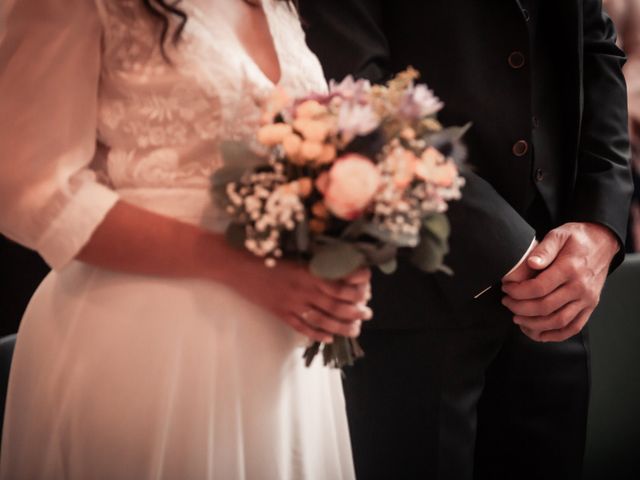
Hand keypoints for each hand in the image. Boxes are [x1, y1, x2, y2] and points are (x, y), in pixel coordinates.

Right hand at [232, 258, 371, 342]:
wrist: (234, 264)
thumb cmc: (262, 252)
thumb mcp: (291, 252)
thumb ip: (312, 262)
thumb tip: (336, 265)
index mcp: (305, 271)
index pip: (338, 283)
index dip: (356, 285)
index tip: (368, 283)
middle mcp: (301, 289)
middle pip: (335, 304)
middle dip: (355, 310)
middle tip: (368, 312)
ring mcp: (290, 303)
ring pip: (322, 319)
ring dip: (342, 325)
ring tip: (356, 328)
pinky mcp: (279, 312)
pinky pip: (302, 327)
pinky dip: (317, 333)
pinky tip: (329, 337)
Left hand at [502, 222, 618, 341]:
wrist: (603, 243)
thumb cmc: (577, 239)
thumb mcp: (559, 235)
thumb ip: (544, 249)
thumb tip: (530, 263)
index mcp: (570, 268)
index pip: (538, 288)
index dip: (518, 292)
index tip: (506, 288)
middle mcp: (580, 287)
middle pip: (545, 307)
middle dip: (520, 308)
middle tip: (507, 303)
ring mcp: (586, 300)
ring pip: (557, 321)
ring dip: (533, 324)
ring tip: (517, 318)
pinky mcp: (590, 307)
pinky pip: (573, 327)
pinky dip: (554, 335)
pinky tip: (537, 333)